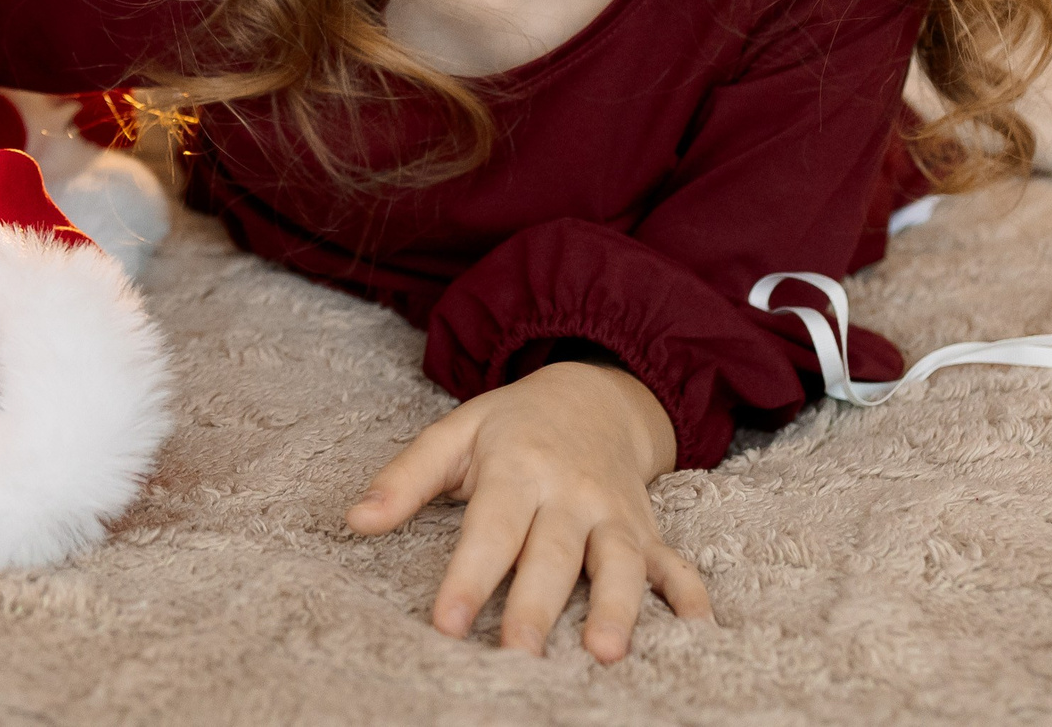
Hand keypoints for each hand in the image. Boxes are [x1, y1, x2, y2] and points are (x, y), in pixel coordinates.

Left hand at [346, 361, 711, 660]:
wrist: (592, 396)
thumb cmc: (511, 428)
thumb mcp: (455, 435)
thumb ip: (406, 478)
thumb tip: (356, 520)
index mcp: (518, 467)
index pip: (491, 527)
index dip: (469, 576)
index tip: (446, 623)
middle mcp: (570, 491)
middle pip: (554, 553)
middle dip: (538, 605)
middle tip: (518, 656)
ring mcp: (615, 512)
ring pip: (621, 561)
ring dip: (617, 605)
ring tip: (605, 652)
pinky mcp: (647, 529)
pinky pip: (674, 562)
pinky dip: (689, 593)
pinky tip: (696, 629)